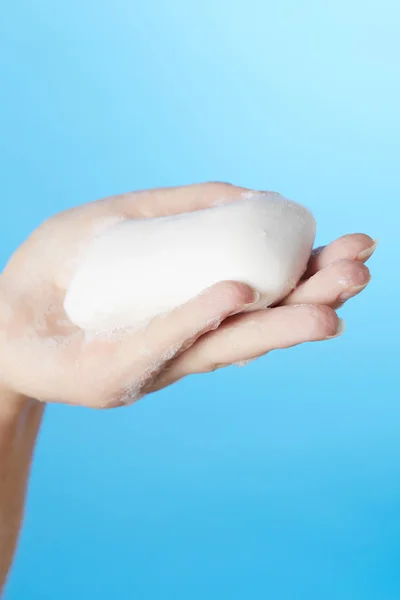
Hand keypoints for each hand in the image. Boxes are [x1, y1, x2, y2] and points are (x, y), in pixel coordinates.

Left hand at [0, 183, 374, 408]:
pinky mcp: (119, 374)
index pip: (264, 287)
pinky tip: (237, 296)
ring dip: (280, 327)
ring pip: (228, 344)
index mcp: (193, 300)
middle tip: (359, 273)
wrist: (0, 318)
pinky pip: (164, 344)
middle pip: (260, 320)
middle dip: (312, 298)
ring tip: (330, 312)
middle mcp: (187, 334)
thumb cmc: (61, 272)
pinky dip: (200, 321)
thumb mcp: (120, 219)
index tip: (354, 244)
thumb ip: (181, 206)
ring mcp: (157, 358)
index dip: (310, 268)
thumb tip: (250, 192)